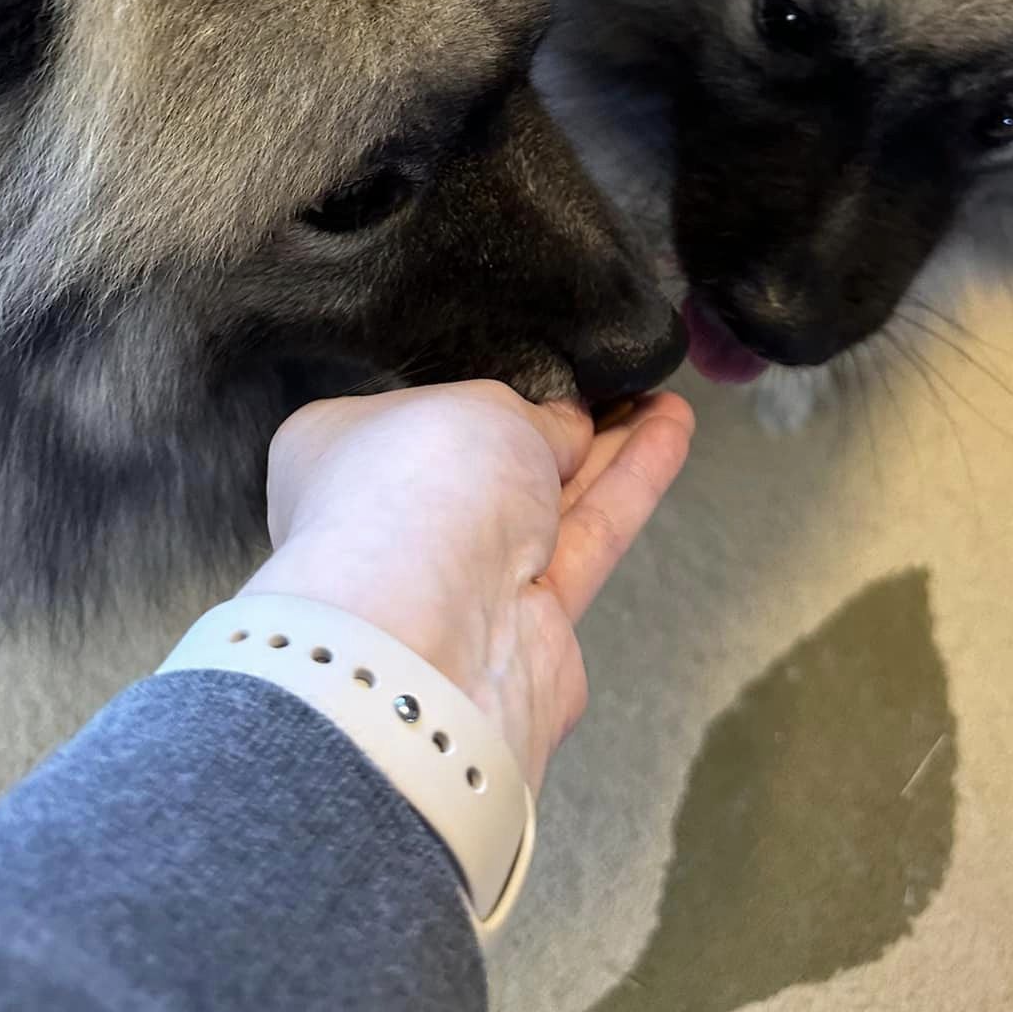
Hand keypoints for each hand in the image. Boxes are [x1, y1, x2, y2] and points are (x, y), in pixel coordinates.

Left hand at [241, 382, 692, 791]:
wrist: (433, 642)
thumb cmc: (423, 489)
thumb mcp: (480, 410)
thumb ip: (533, 419)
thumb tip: (564, 433)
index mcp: (338, 455)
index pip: (413, 415)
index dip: (477, 394)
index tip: (537, 369)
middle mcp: (393, 519)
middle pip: (489, 464)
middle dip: (555, 422)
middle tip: (618, 379)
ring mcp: (460, 581)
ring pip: (547, 501)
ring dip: (609, 448)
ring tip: (665, 394)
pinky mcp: (529, 627)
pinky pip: (584, 539)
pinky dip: (629, 484)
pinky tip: (674, 430)